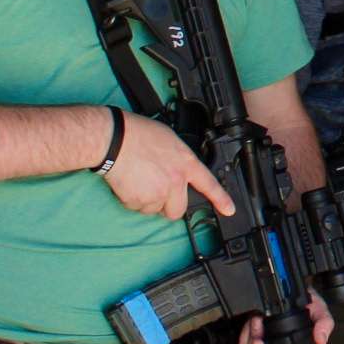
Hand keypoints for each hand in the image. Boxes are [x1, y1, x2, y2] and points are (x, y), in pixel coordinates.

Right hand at [100, 113, 234, 221]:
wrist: (114, 139)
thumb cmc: (138, 133)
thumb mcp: (170, 140)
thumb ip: (179, 159)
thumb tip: (178, 170)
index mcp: (185, 163)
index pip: (209, 184)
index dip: (221, 199)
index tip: (229, 209)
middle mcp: (174, 182)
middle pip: (177, 210)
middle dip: (168, 206)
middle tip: (157, 193)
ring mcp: (156, 194)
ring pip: (154, 210)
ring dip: (147, 201)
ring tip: (138, 179)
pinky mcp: (138, 201)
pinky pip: (137, 208)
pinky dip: (132, 200)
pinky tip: (128, 182)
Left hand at [238, 299, 337, 343]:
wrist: (287, 286)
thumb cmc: (305, 302)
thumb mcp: (320, 310)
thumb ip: (324, 323)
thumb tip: (321, 339)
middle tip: (262, 338)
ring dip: (253, 340)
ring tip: (260, 322)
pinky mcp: (249, 337)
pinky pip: (243, 343)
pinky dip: (246, 333)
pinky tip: (255, 321)